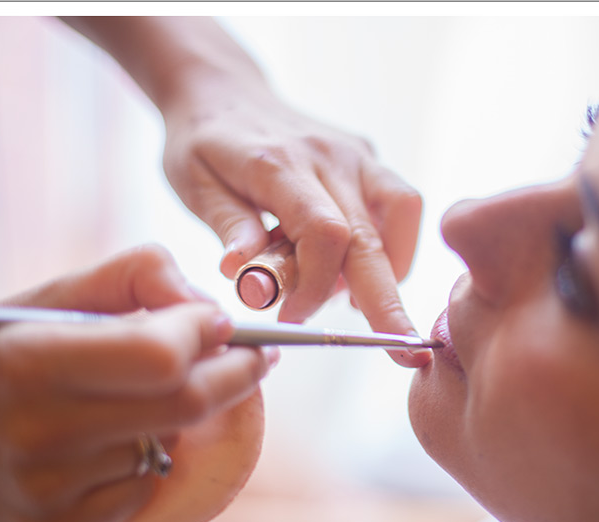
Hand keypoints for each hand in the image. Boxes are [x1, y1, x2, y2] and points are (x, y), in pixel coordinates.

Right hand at [0, 245, 274, 521]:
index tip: (223, 321)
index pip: (160, 356)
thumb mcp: (52, 298)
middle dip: (238, 373)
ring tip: (148, 395)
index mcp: (30, 362)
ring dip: (178, 416)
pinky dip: (147, 459)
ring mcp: (44, 489)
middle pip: (185, 406)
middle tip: (258, 356)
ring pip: (165, 445)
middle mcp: (35, 432)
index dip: (204, 333)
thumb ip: (134, 277)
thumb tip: (210, 307)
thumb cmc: (7, 350)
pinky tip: (117, 439)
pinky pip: (140, 488)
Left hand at [160, 74, 427, 366]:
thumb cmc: (201, 143)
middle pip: (371, 237)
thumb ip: (227, 225)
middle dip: (388, 303)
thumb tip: (243, 272)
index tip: (291, 318)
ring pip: (398, 217)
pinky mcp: (367, 156)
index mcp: (278, 164)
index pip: (325, 235)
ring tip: (364, 305)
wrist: (222, 90)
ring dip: (392, 270)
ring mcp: (354, 153)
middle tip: (405, 354)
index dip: (317, 287)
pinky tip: (366, 268)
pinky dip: (395, 244)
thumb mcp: (193, 183)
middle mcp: (326, 156)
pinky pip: (400, 203)